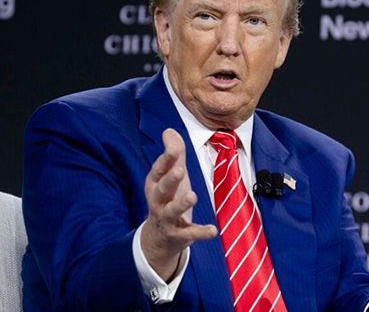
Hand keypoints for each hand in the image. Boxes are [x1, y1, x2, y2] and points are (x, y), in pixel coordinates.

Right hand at [140, 129, 217, 281]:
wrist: (158, 238)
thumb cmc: (167, 199)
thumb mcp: (169, 176)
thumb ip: (172, 154)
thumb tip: (169, 130)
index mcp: (155, 184)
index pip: (159, 170)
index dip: (165, 159)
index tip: (172, 149)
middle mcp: (158, 201)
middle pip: (162, 189)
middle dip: (170, 180)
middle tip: (180, 170)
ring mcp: (167, 219)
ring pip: (172, 211)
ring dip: (182, 204)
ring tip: (192, 196)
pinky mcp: (179, 235)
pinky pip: (189, 234)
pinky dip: (201, 232)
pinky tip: (213, 230)